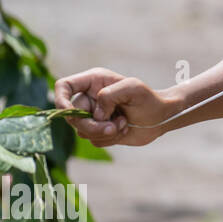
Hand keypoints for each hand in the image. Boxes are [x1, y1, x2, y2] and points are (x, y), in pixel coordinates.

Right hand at [54, 68, 176, 147]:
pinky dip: (109, 138)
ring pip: (82, 131)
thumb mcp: (133, 88)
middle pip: (71, 115)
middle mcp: (90, 98)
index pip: (63, 86)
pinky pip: (94, 140)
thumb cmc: (149, 98)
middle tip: (112, 126)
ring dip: (104, 131)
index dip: (60, 100)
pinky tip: (123, 128)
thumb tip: (96, 114)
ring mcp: (94, 116)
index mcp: (93, 82)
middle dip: (92, 125)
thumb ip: (110, 95)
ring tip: (123, 123)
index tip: (71, 111)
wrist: (161, 116)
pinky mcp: (100, 131)